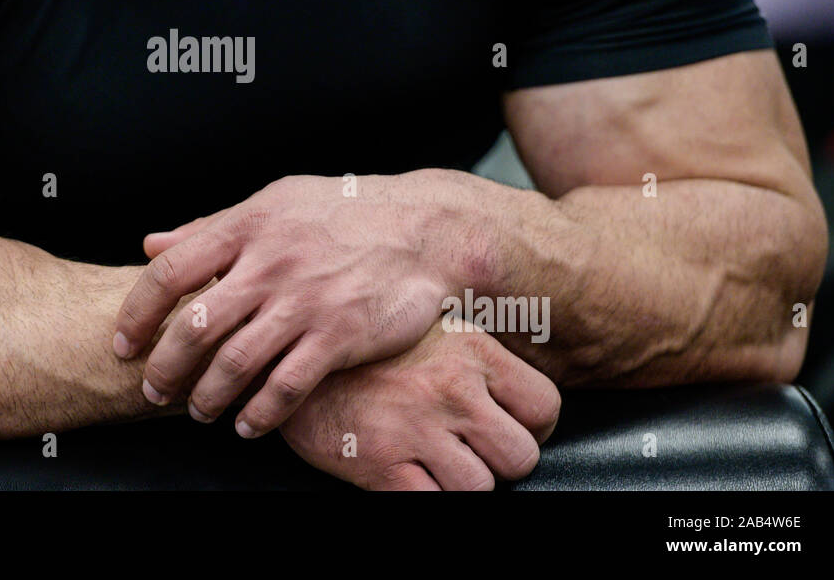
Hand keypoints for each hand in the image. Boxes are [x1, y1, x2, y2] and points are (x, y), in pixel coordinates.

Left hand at [113, 170, 498, 436]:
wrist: (424, 228)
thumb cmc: (342, 213)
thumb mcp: (273, 203)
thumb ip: (209, 227)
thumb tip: (149, 244)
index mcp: (247, 226)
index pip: (169, 271)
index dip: (137, 313)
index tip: (125, 343)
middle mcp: (270, 264)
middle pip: (194, 325)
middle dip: (165, 368)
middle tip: (153, 390)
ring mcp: (304, 302)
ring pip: (235, 362)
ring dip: (208, 397)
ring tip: (199, 411)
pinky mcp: (339, 336)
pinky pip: (286, 386)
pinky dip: (260, 413)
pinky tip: (248, 425)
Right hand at [280, 319, 560, 489]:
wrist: (290, 356)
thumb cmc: (367, 347)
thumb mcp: (429, 329)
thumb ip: (476, 358)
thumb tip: (518, 395)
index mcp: (470, 350)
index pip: (544, 406)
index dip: (532, 427)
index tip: (507, 427)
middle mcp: (450, 388)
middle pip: (520, 456)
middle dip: (498, 461)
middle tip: (470, 450)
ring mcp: (415, 427)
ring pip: (480, 488)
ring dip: (459, 482)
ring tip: (433, 460)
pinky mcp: (380, 463)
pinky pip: (432, 505)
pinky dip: (426, 497)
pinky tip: (409, 474)